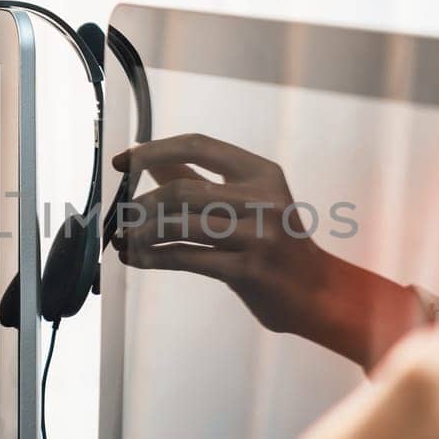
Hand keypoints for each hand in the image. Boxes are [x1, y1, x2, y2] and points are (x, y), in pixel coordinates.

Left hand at [112, 133, 421, 365]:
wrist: (317, 292)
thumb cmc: (275, 243)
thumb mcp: (249, 200)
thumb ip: (201, 178)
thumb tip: (150, 159)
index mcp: (261, 172)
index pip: (197, 145)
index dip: (153, 150)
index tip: (123, 161)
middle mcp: (263, 198)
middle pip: (182, 189)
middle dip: (142, 203)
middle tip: (122, 216)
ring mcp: (258, 236)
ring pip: (180, 225)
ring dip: (141, 232)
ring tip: (123, 239)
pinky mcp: (248, 271)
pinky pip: (186, 258)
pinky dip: (152, 257)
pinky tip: (135, 258)